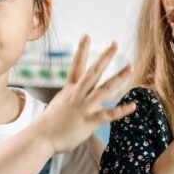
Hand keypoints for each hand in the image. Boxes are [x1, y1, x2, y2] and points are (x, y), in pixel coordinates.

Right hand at [34, 36, 134, 153]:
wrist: (40, 138)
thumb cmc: (49, 124)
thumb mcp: (60, 104)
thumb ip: (72, 98)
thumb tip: (78, 97)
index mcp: (70, 90)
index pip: (76, 66)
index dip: (81, 50)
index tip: (86, 35)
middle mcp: (78, 95)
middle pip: (93, 72)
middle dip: (104, 58)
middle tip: (115, 44)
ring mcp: (84, 107)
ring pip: (104, 89)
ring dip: (118, 78)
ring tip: (130, 67)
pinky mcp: (89, 121)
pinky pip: (108, 115)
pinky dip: (121, 110)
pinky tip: (133, 106)